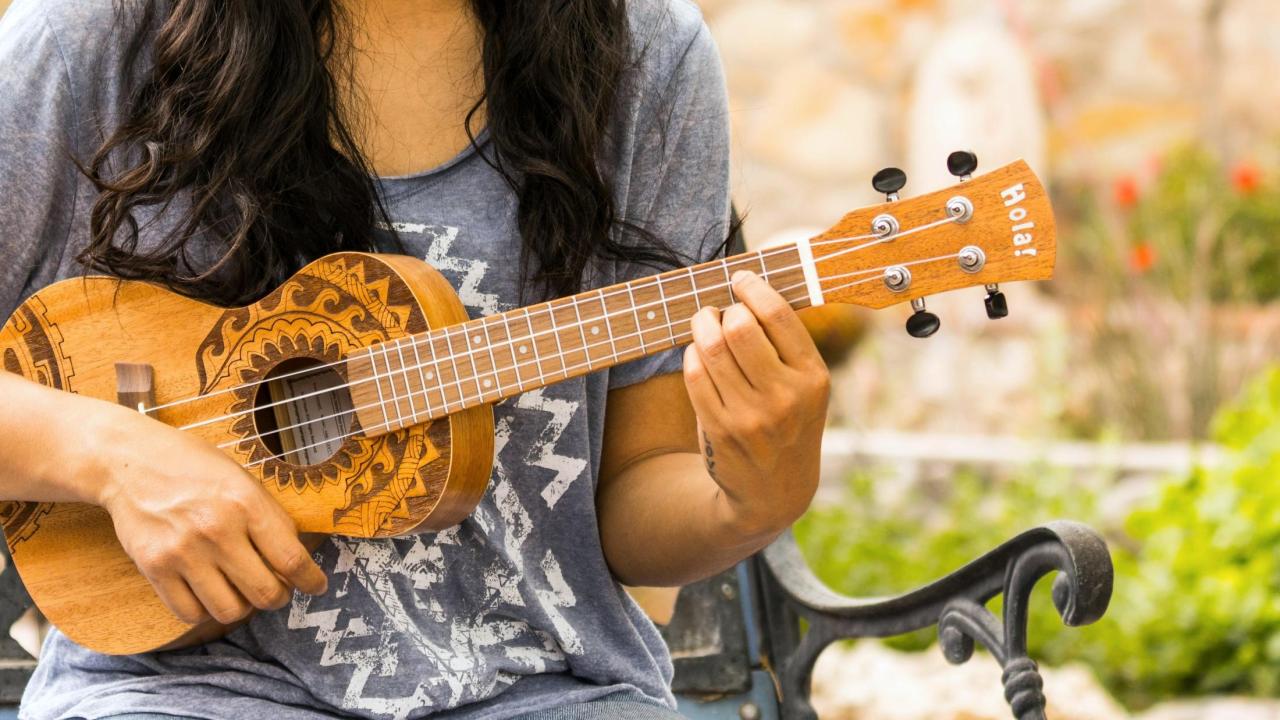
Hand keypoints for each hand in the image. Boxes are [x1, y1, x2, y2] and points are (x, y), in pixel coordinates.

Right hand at [89, 405, 327, 624]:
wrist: (129, 461)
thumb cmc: (193, 467)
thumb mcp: (242, 479)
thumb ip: (269, 516)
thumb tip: (297, 558)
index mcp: (246, 503)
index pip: (291, 559)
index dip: (310, 580)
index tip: (316, 586)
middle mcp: (217, 530)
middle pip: (265, 593)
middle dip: (278, 597)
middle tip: (276, 589)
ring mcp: (183, 552)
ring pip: (230, 611)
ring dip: (242, 606)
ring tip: (240, 590)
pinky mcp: (154, 568)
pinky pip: (190, 613)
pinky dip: (205, 610)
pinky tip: (208, 592)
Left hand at [682, 270, 829, 539]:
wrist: (775, 492)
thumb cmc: (789, 424)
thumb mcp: (807, 389)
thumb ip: (787, 346)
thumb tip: (751, 289)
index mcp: (814, 378)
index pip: (780, 315)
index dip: (754, 288)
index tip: (741, 280)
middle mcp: (786, 397)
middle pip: (740, 327)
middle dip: (723, 310)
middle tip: (719, 310)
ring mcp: (751, 416)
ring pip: (712, 348)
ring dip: (702, 328)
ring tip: (704, 326)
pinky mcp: (720, 428)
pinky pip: (694, 375)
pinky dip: (691, 356)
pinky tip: (698, 355)